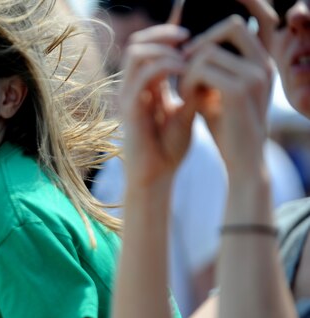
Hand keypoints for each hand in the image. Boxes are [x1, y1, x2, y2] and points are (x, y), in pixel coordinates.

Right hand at [119, 24, 196, 189]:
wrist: (156, 176)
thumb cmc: (169, 149)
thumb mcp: (185, 112)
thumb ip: (191, 89)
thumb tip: (209, 63)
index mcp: (143, 88)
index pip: (146, 47)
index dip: (165, 35)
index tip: (192, 37)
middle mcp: (130, 88)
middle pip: (137, 43)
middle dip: (163, 34)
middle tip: (188, 38)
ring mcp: (127, 97)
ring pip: (136, 52)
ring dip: (164, 47)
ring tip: (187, 54)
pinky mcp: (130, 108)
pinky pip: (145, 75)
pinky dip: (166, 66)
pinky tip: (185, 70)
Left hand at [178, 1, 276, 173]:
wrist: (243, 162)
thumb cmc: (227, 129)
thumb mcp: (217, 93)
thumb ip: (208, 70)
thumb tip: (186, 51)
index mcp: (261, 62)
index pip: (239, 25)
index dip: (212, 31)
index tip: (190, 53)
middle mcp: (264, 63)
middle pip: (229, 26)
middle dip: (200, 45)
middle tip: (184, 70)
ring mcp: (255, 74)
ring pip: (208, 51)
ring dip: (188, 69)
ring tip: (185, 92)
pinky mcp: (240, 90)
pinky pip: (201, 70)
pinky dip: (188, 82)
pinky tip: (187, 100)